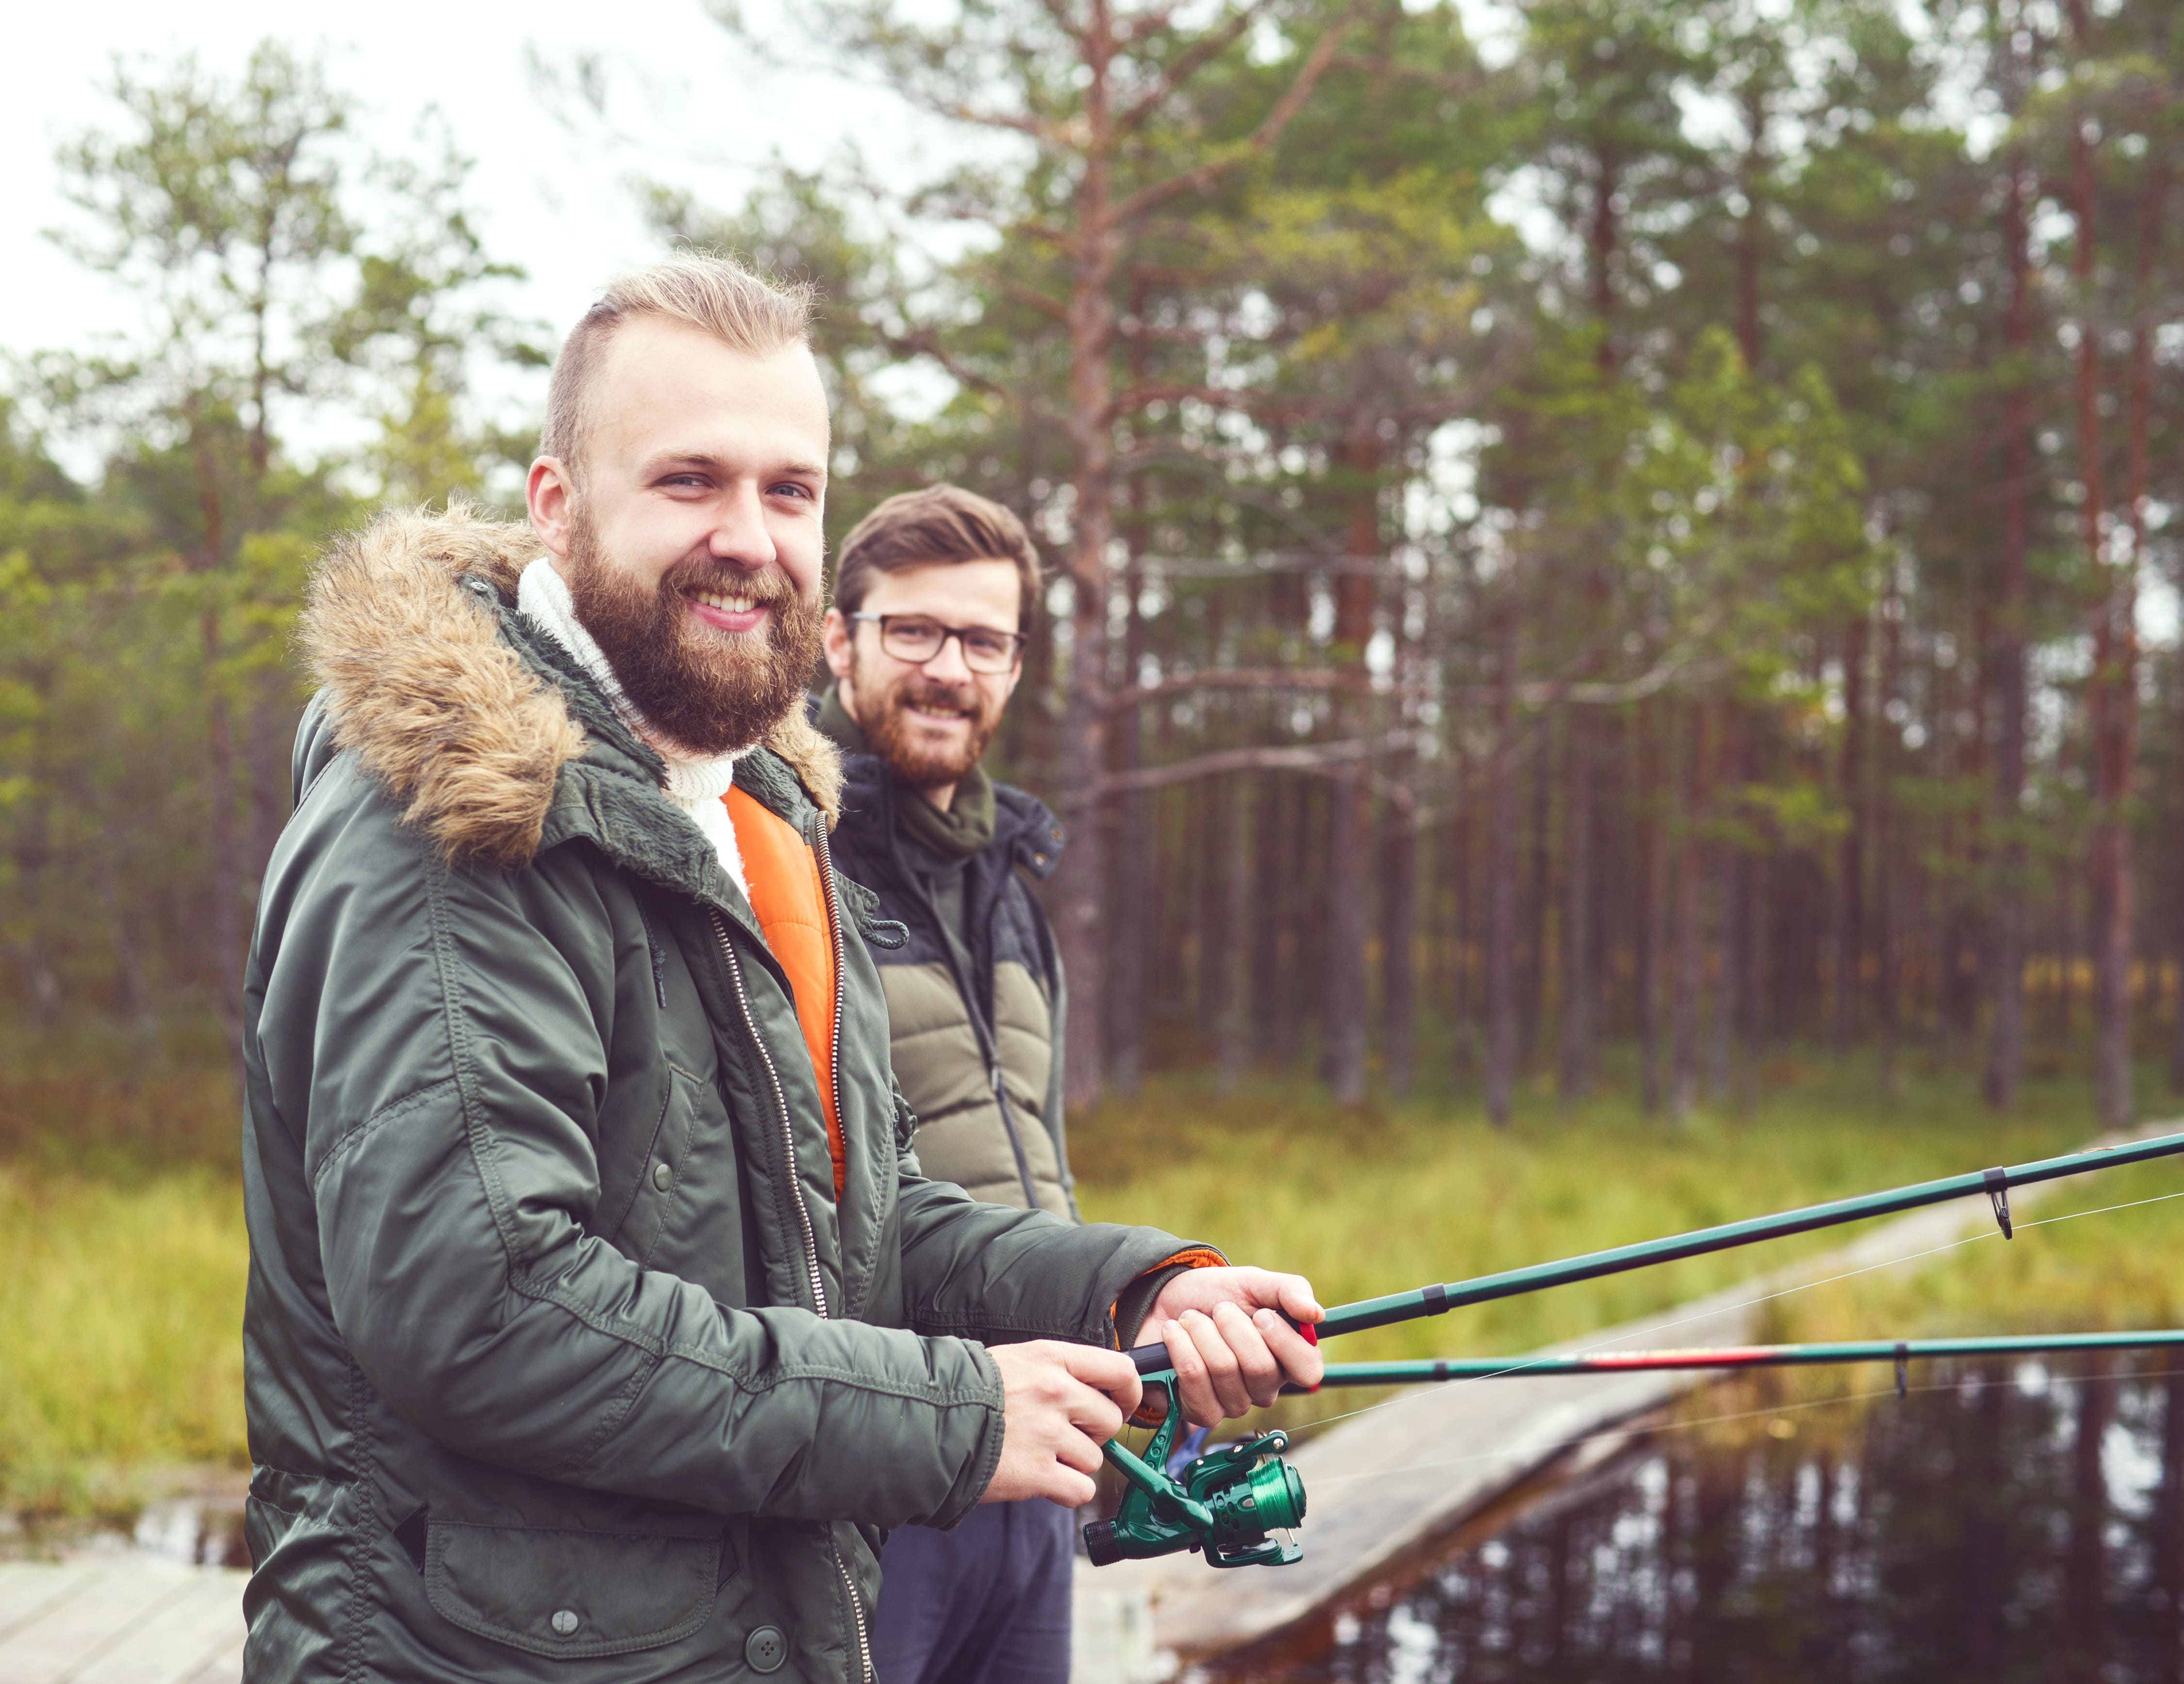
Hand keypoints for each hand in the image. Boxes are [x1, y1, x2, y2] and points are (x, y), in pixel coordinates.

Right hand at [981, 1340, 1142, 1507]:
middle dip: (1094, 1434)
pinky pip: (1081, 1489)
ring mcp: (1047, 1434)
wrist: (927, 1423)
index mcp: (1052, 1359)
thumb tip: (1097, 1390)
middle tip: (1064, 1436)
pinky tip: (1043, 1481)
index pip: (1120, 1370)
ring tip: (1041, 1455)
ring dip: (1074, 1463)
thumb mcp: (1017, 1361)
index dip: (1130, 1392)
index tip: (1124, 1404)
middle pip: (1111, 1420)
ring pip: (1095, 1458)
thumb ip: (1058, 1370)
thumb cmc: (970, 1392)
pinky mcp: (1036, 1473)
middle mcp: (1055, 1392)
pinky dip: (1066, 1490)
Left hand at [1139, 1266, 1324, 1427]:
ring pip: (1224, 1370)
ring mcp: (1234, 1404)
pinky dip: (1180, 1347)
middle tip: (1218, 1310)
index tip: (1261, 1314)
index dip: (1284, 1341)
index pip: (1308, 1370)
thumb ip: (1290, 1291)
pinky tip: (1175, 1335)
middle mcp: (1265, 1388)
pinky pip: (1195, 1381)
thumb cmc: (1215, 1295)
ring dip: (1201, 1331)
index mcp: (1287, 1360)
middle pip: (1260, 1367)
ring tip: (1191, 1318)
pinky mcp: (1202, 1412)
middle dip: (1232, 1326)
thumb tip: (1317, 1314)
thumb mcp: (1254, 1283)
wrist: (1165, 1302)